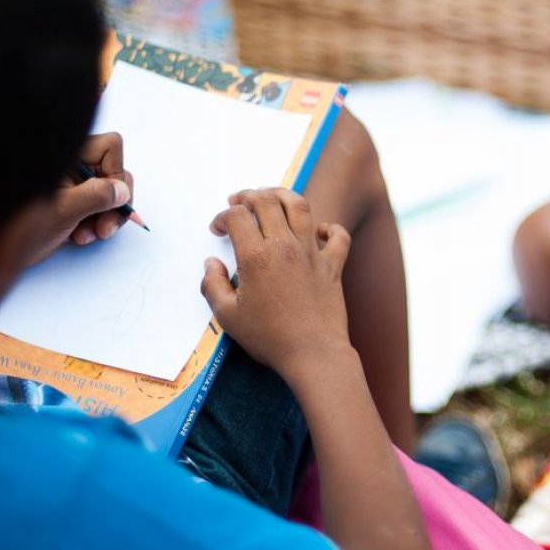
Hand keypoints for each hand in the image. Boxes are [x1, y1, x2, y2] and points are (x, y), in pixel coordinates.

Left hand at [28, 133, 134, 264]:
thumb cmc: (18, 226)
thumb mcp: (62, 210)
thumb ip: (96, 196)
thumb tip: (122, 190)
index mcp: (65, 154)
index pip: (111, 147)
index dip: (116, 173)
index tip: (111, 201)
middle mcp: (72, 163)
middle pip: (114, 172)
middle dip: (114, 203)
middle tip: (105, 230)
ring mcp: (73, 181)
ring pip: (110, 192)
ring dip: (105, 217)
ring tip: (87, 236)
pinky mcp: (74, 199)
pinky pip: (100, 206)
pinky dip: (96, 223)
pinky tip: (80, 236)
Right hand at [201, 188, 352, 380]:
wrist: (313, 354)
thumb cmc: (269, 338)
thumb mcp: (228, 317)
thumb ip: (213, 286)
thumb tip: (211, 264)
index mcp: (256, 257)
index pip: (236, 217)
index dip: (222, 217)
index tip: (217, 229)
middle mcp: (285, 247)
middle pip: (266, 202)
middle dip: (248, 196)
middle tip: (238, 202)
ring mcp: (312, 253)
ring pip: (300, 206)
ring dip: (283, 195)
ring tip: (271, 197)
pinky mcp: (333, 265)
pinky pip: (338, 236)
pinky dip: (330, 228)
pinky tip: (318, 231)